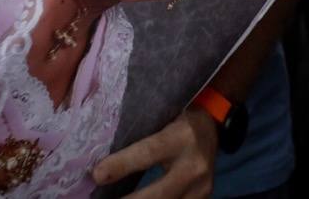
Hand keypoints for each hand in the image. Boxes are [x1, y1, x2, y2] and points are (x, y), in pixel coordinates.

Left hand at [91, 106, 217, 198]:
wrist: (211, 128)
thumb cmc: (177, 119)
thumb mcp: (162, 119)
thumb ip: (139, 138)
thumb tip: (102, 157)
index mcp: (182, 137)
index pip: (148, 153)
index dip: (121, 165)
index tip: (97, 176)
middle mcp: (195, 165)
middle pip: (158, 194)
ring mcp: (202, 188)